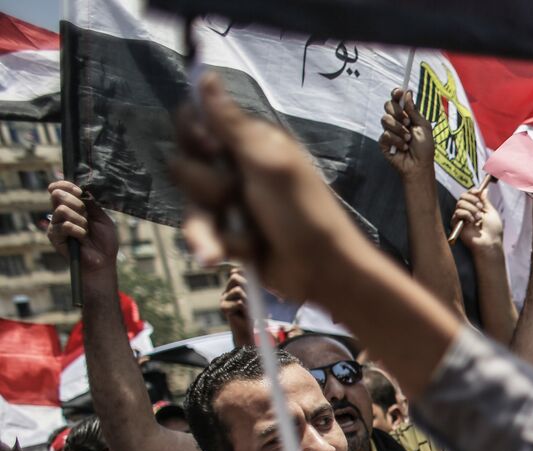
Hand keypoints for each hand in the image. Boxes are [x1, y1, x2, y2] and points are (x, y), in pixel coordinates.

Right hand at [47, 180, 118, 274]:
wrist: (103, 260)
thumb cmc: (104, 240)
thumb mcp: (101, 218)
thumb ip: (91, 203)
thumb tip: (83, 189)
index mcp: (71, 206)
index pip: (59, 189)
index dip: (66, 185)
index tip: (80, 191)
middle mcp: (60, 213)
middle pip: (57, 195)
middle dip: (75, 202)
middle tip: (85, 214)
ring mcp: (56, 224)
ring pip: (62, 210)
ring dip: (79, 219)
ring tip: (87, 230)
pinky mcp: (54, 236)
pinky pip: (65, 226)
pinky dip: (78, 230)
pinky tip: (82, 237)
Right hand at [171, 74, 357, 302]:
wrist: (322, 270)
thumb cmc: (304, 211)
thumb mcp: (268, 161)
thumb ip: (232, 123)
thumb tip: (206, 75)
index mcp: (248, 143)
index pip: (197, 122)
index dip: (194, 134)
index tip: (210, 147)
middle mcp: (235, 169)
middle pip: (186, 165)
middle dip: (208, 186)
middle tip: (237, 194)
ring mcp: (231, 205)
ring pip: (190, 205)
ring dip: (208, 226)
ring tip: (235, 241)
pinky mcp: (228, 236)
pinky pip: (202, 235)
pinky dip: (218, 245)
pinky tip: (228, 255)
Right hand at [219, 267, 254, 347]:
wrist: (246, 331)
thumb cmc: (252, 313)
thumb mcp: (254, 296)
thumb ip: (252, 285)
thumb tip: (250, 274)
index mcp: (232, 287)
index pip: (236, 272)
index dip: (246, 273)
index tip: (256, 280)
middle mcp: (225, 292)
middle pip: (235, 277)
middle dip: (247, 283)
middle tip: (255, 295)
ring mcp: (223, 299)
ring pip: (238, 290)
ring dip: (249, 299)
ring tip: (251, 308)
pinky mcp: (223, 308)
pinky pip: (239, 302)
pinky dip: (247, 308)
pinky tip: (247, 314)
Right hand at [378, 87, 434, 179]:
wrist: (419, 165)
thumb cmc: (425, 148)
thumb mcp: (424, 127)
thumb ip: (414, 110)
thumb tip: (407, 93)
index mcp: (407, 115)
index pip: (397, 100)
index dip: (396, 94)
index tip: (399, 92)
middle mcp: (397, 121)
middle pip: (388, 105)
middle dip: (398, 113)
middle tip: (408, 122)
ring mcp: (389, 131)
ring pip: (385, 119)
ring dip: (399, 130)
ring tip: (408, 140)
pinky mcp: (384, 142)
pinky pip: (385, 134)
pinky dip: (397, 141)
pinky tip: (403, 148)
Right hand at [452, 185, 503, 252]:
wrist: (490, 242)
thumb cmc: (493, 231)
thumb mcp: (491, 212)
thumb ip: (485, 200)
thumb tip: (483, 190)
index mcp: (476, 208)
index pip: (469, 194)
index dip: (472, 191)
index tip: (477, 192)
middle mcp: (468, 212)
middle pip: (462, 196)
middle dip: (472, 199)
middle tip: (480, 208)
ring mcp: (462, 218)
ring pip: (460, 203)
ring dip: (471, 209)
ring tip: (478, 218)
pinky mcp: (457, 224)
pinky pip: (457, 213)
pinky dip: (467, 215)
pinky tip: (472, 222)